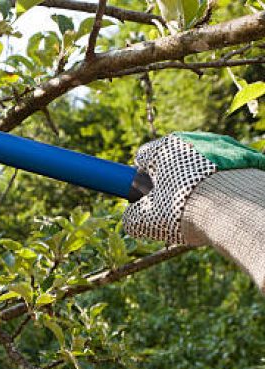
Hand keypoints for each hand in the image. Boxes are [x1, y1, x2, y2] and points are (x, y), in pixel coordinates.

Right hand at [122, 131, 264, 244]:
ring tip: (203, 209)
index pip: (143, 156)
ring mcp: (222, 146)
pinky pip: (225, 171)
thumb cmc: (183, 210)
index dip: (141, 178)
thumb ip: (131, 217)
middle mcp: (192, 139)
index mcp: (164, 148)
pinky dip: (221, 185)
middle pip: (174, 160)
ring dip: (198, 182)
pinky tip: (223, 204)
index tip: (145, 196)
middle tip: (174, 207)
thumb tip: (132, 217)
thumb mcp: (145, 220)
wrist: (238, 209)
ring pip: (201, 165)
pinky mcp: (245, 157)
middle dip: (171, 181)